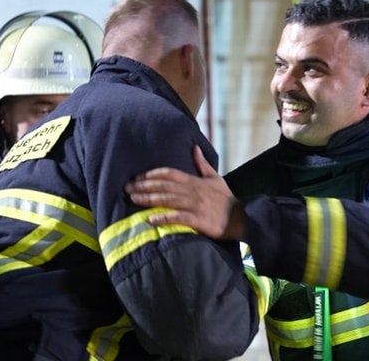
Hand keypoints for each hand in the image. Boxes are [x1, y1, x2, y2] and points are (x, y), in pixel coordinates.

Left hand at [125, 145, 243, 239]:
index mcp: (196, 181)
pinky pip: (178, 218)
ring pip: (168, 200)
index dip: (152, 175)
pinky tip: (151, 219)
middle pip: (164, 186)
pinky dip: (164, 218)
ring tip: (134, 199)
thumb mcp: (215, 178)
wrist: (241, 217)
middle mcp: (193, 191)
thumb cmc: (226, 199)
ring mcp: (195, 205)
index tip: (138, 177)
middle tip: (127, 188)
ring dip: (149, 199)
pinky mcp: (198, 220)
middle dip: (144, 186)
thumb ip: (202, 164)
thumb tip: (194, 148)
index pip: (170, 174)